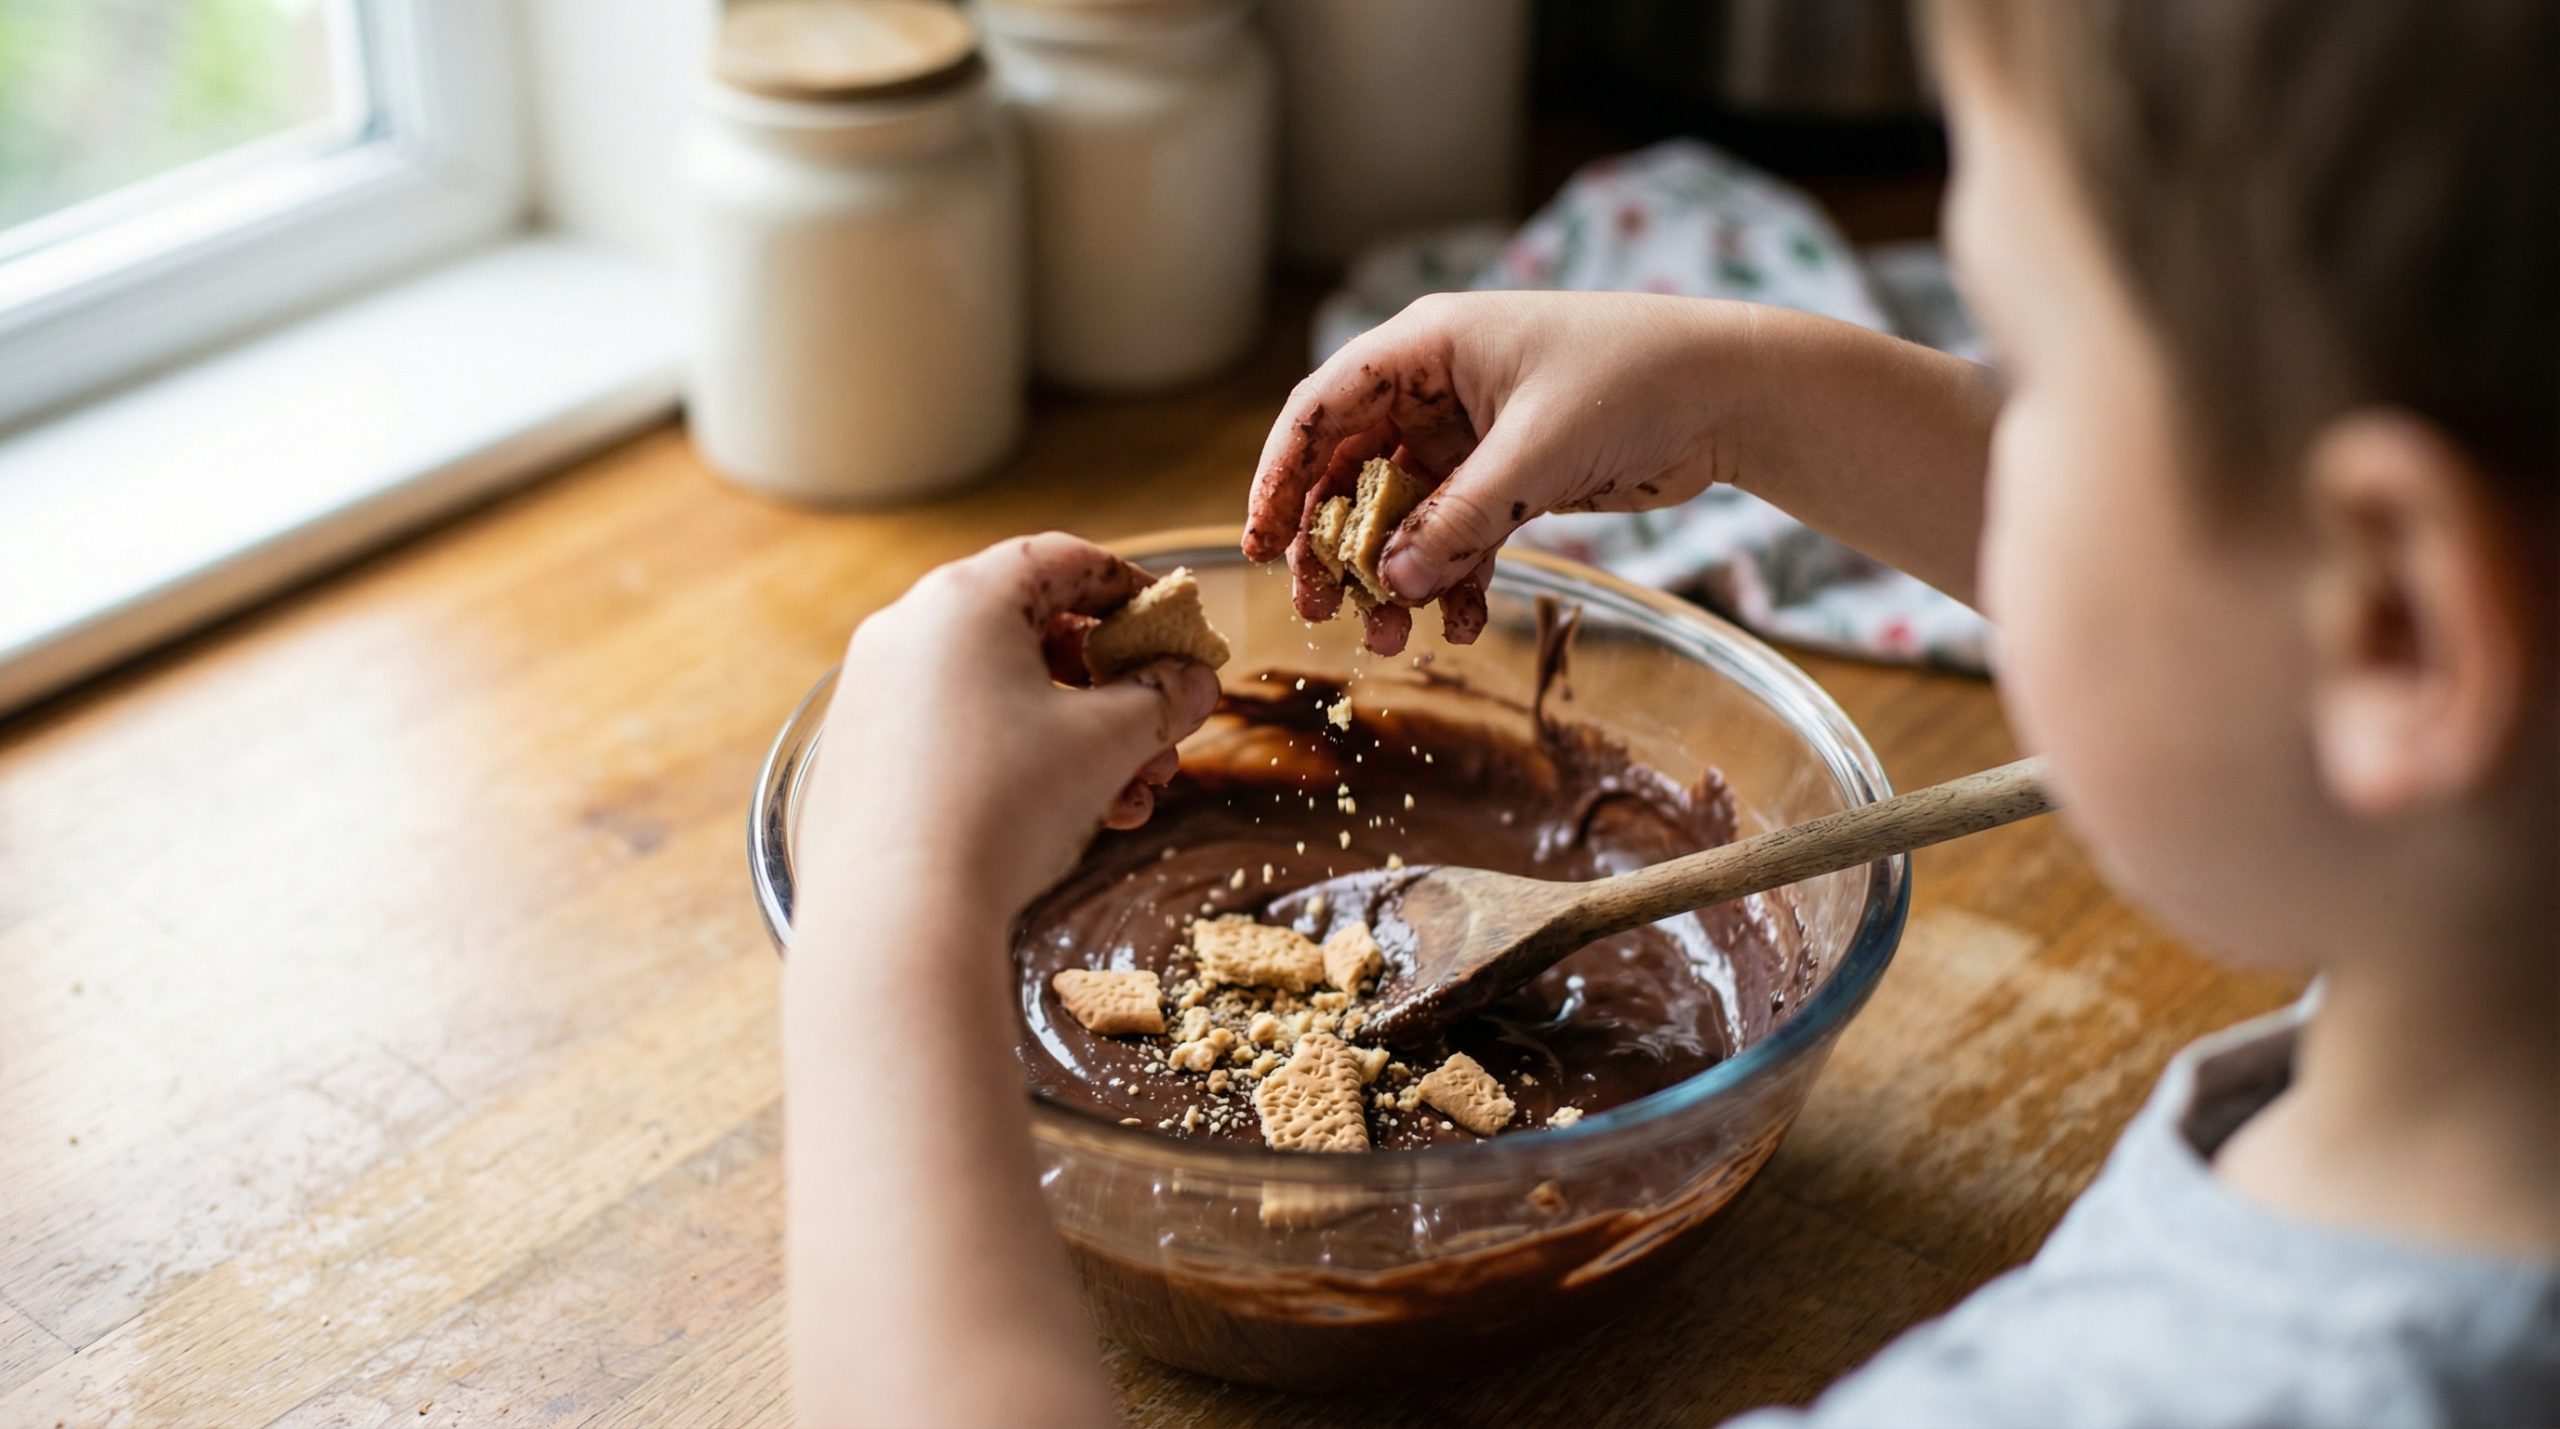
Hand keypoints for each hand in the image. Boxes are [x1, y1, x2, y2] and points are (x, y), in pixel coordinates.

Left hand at [799, 533, 1224, 920]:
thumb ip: (1163, 698)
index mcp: (964, 600)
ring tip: (1130, 794)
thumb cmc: (1003, 807)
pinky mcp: (861, 753)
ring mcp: (874, 692)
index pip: (1065, 560)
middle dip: (1112, 686)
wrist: (896, 917)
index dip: (1134, 590)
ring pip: (999, 691)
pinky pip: (956, 731)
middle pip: (1033, 631)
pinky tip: (1070, 816)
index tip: (1173, 629)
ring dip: (1076, 734)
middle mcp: (908, 630)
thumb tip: (1194, 680)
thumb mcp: (1108, 742)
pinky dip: (1018, 758)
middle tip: (1160, 732)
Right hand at [1245, 292, 1759, 652]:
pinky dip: (1456, 581)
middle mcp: (1438, 388)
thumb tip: (1396, 584)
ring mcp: (1473, 436)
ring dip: (1396, 576)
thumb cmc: (1633, 380)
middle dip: (1336, 545)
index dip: (1282, 476)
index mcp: (1426, 347)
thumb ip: (1462, 519)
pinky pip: (1460, 535)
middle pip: (1353, 471)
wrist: (1729, 391)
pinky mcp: (1512, 477)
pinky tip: (1461, 626)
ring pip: (1405, 514)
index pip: (1323, 410)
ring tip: (1389, 635)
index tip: (1259, 543)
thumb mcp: (1538, 452)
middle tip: (1321, 608)